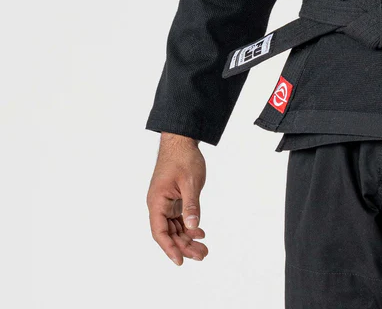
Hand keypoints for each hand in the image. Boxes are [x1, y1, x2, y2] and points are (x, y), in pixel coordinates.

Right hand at [147, 133, 207, 264]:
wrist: (182, 141)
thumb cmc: (183, 158)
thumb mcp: (190, 182)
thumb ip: (191, 205)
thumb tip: (193, 226)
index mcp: (157, 202)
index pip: (160, 232)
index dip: (169, 248)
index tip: (180, 261)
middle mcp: (159, 204)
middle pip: (169, 233)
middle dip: (184, 246)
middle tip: (202, 255)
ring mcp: (166, 202)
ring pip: (175, 227)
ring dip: (188, 238)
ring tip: (204, 249)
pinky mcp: (174, 199)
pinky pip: (179, 218)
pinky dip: (189, 226)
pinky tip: (200, 233)